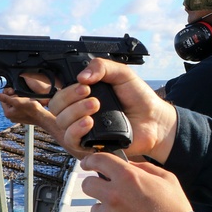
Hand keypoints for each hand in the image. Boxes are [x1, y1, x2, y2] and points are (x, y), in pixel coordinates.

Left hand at [0, 88, 53, 125]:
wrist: (41, 116)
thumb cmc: (30, 108)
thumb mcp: (16, 101)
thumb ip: (4, 97)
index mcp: (7, 113)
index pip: (3, 99)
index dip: (8, 93)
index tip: (14, 91)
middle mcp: (10, 117)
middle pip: (8, 102)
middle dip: (13, 97)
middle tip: (20, 95)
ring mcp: (16, 118)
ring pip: (14, 105)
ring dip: (18, 100)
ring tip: (25, 100)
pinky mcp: (22, 118)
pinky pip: (19, 109)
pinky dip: (22, 105)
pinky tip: (27, 104)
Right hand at [47, 58, 177, 160]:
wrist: (154, 120)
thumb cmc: (139, 98)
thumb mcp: (121, 74)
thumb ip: (102, 66)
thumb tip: (82, 76)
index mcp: (83, 96)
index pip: (60, 93)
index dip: (66, 89)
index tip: (83, 86)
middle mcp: (79, 112)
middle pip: (56, 108)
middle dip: (70, 99)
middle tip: (91, 96)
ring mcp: (83, 129)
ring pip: (62, 123)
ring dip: (75, 113)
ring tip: (96, 107)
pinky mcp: (90, 145)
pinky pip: (71, 141)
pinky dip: (76, 131)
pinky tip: (90, 123)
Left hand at [81, 151, 191, 211]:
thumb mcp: (167, 179)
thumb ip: (144, 168)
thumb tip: (129, 165)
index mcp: (128, 178)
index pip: (98, 161)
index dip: (91, 160)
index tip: (88, 163)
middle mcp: (114, 197)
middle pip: (87, 185)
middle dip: (95, 185)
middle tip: (108, 191)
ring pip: (95, 210)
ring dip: (106, 210)